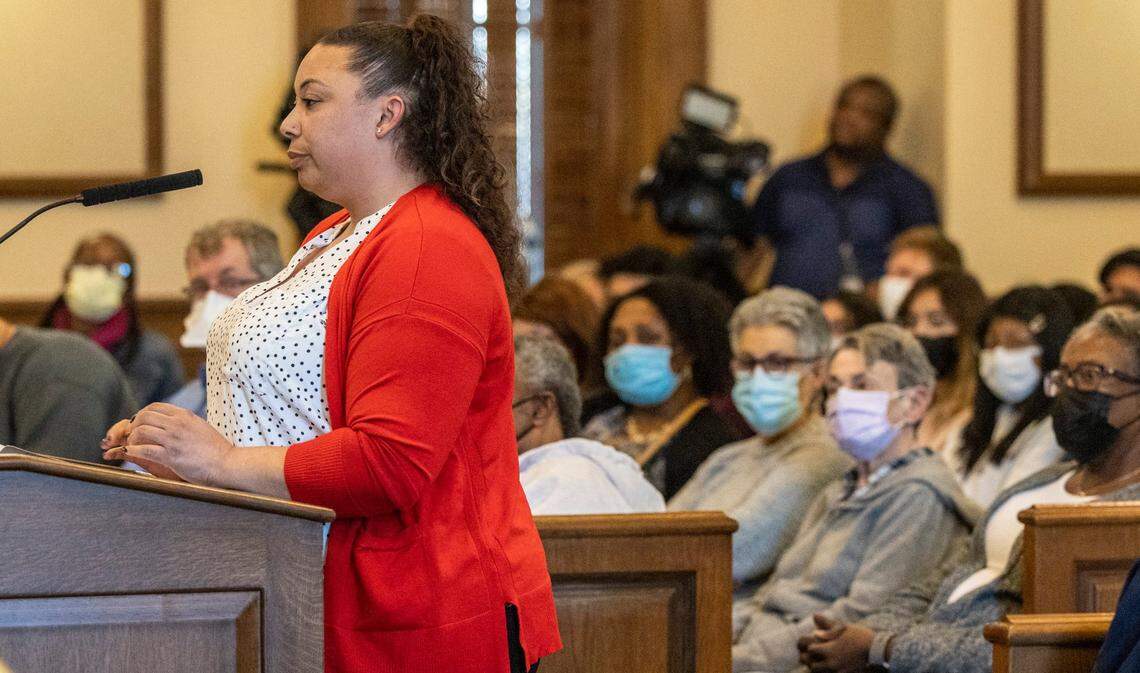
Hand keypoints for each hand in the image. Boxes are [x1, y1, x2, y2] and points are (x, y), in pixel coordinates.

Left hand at [101, 403, 232, 485]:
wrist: (227, 464)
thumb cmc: (216, 449)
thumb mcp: (201, 427)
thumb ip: (185, 422)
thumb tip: (173, 422)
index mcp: (185, 415)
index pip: (155, 406)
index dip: (142, 414)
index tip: (139, 423)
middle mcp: (177, 424)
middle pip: (144, 416)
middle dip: (134, 425)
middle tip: (132, 436)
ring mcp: (173, 440)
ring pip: (141, 431)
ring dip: (133, 439)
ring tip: (134, 446)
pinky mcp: (171, 456)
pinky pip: (143, 450)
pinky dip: (132, 451)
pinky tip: (130, 454)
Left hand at [800, 614, 873, 672]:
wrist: (878, 651)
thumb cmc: (860, 636)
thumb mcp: (843, 628)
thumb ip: (827, 629)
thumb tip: (814, 632)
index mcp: (829, 649)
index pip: (810, 650)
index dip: (812, 647)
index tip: (816, 645)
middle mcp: (831, 662)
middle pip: (812, 665)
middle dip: (813, 661)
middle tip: (818, 657)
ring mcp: (838, 671)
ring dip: (821, 669)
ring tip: (825, 664)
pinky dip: (830, 672)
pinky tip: (834, 668)